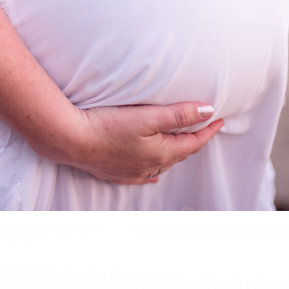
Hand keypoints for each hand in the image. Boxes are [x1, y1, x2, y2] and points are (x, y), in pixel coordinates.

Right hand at [41, 100, 223, 184]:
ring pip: (162, 165)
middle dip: (193, 141)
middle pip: (179, 154)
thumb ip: (180, 114)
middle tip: (203, 129)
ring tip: (182, 146)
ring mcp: (131, 172)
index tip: (219, 119)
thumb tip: (207, 112)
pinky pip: (141, 176)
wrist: (69, 140)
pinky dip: (152, 172)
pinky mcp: (113, 172)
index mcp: (162, 153)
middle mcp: (150, 166)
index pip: (193, 142)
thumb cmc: (107, 125)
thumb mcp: (149, 116)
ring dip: (174, 155)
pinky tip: (153, 175)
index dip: (208, 130)